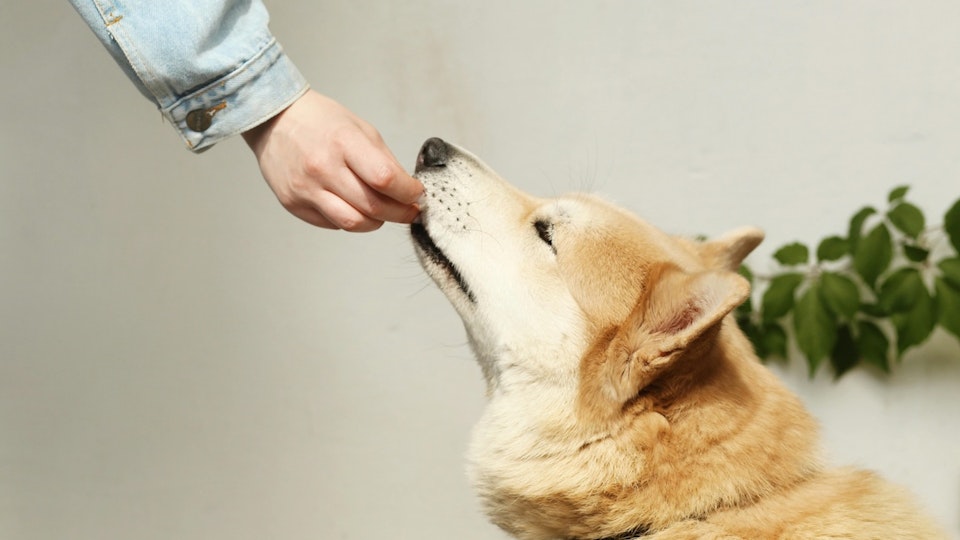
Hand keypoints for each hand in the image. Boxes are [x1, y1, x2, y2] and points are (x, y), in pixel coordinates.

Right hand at [242, 90, 422, 230]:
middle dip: (400, 213)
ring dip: (376, 223)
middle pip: (373, 207)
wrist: (275, 120)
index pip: (385, 178)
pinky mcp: (294, 204)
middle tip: (409, 211)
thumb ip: (384, 160)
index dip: (408, 192)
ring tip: (383, 213)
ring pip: (353, 223)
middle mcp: (323, 167)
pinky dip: (350, 219)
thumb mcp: (360, 128)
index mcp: (343, 142)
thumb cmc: (320, 121)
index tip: (417, 194)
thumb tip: (407, 189)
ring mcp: (306, 189)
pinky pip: (333, 223)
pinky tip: (353, 206)